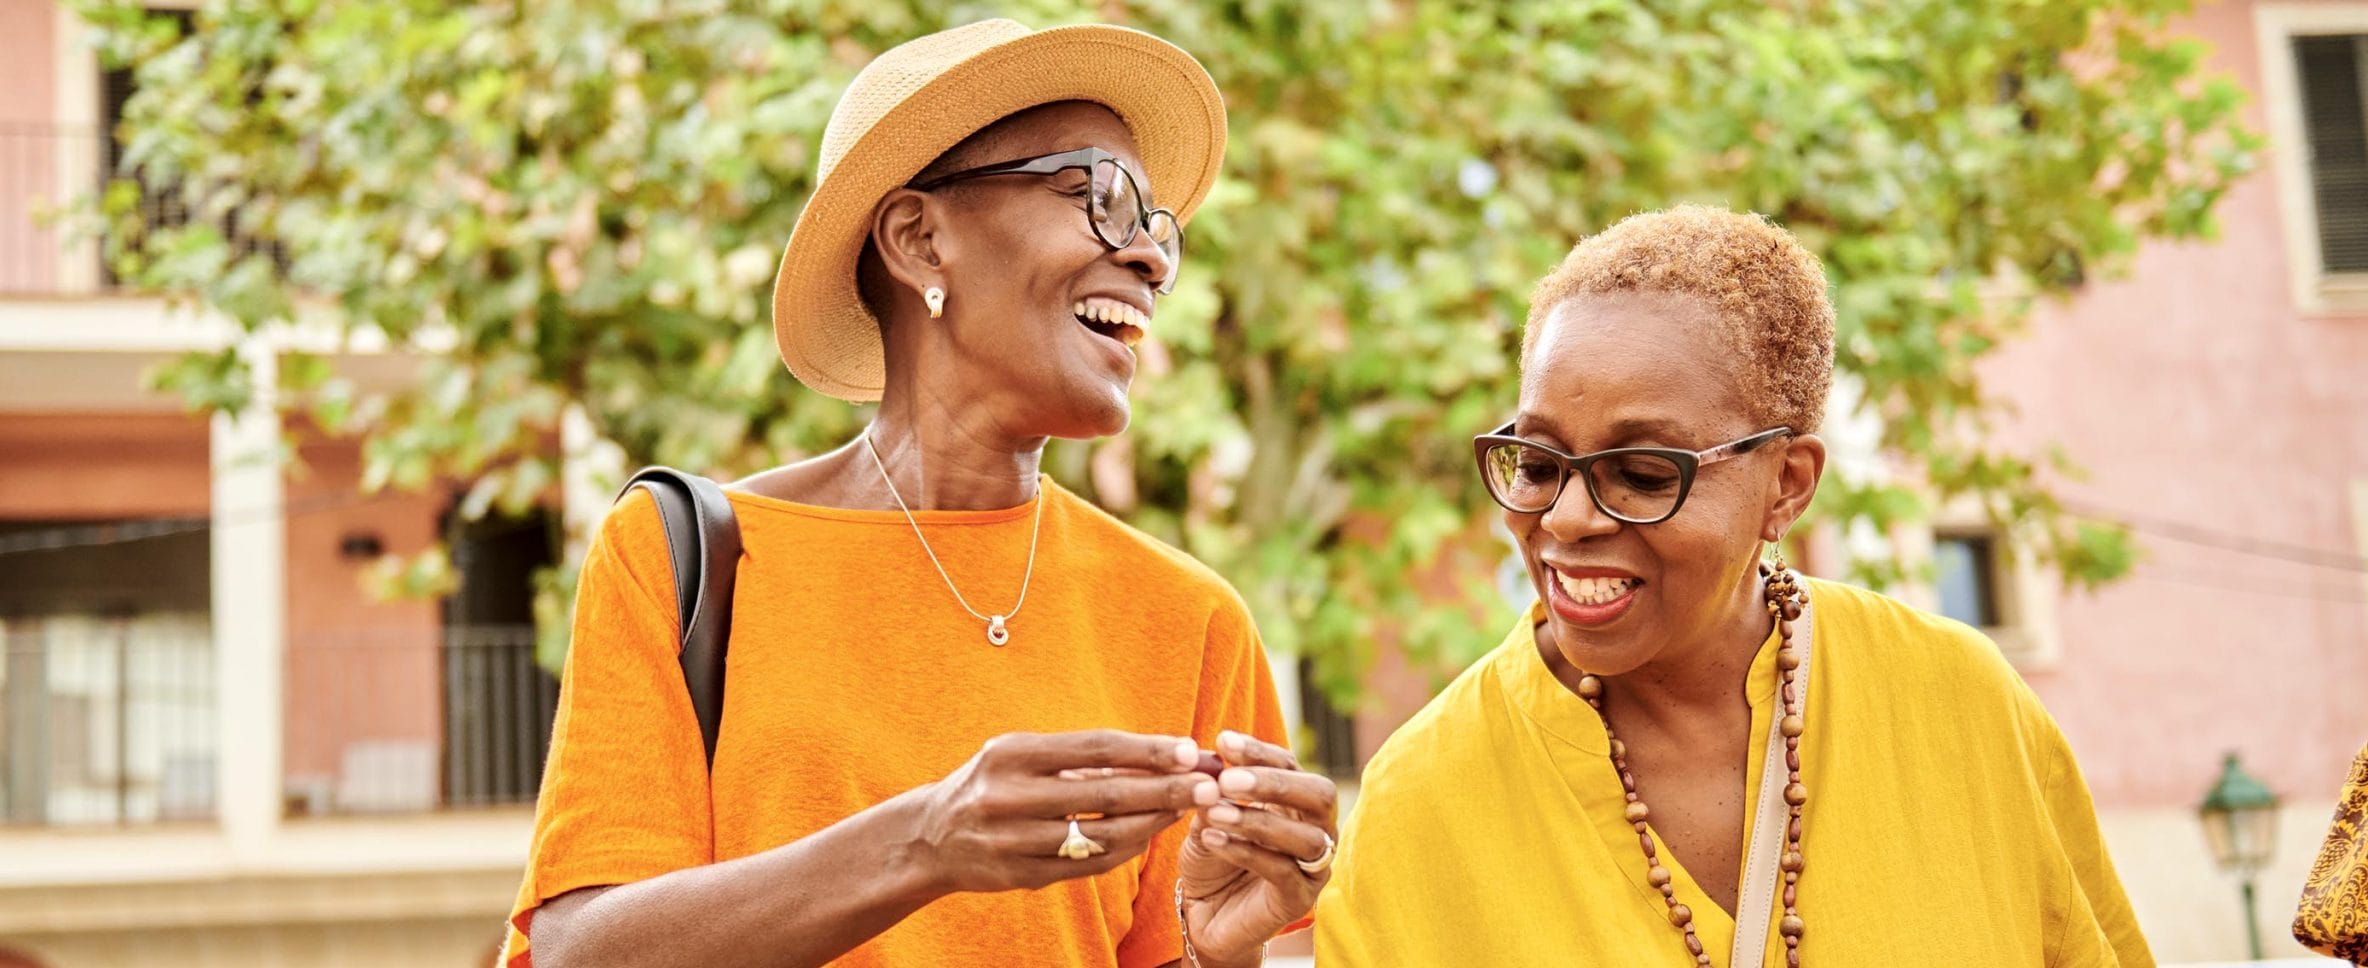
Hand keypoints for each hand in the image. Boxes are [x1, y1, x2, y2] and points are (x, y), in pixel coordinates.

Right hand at [908, 730, 1219, 894]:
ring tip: (1185, 808)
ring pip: (1103, 835)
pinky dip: (1125, 849)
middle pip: (1106, 794)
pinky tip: (1149, 835)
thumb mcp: (1019, 754)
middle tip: (1208, 785)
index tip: (1190, 750)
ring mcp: (1015, 842)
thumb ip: (1078, 756)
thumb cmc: (992, 782)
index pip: (1094, 748)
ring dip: (1153, 823)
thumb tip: (1157, 754)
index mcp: (1012, 755)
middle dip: (1164, 789)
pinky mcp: (1022, 877)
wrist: (931, 838)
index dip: (1147, 750)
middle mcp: (1010, 797)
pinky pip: (1089, 865)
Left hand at [1175, 730, 1337, 964]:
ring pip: (1305, 837)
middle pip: (1318, 795)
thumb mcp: (1208, 817)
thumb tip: (1213, 771)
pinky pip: (1282, 871)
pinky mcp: (1299, 899)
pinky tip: (1212, 840)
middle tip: (1227, 780)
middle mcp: (1317, 830)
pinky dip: (1246, 851)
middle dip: (1274, 783)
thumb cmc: (1212, 859)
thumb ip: (1214, 795)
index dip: (1260, 752)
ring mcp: (1314, 867)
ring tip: (1214, 813)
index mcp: (1296, 802)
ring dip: (1257, 820)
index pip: (1291, 765)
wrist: (1205, 916)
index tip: (1222, 742)